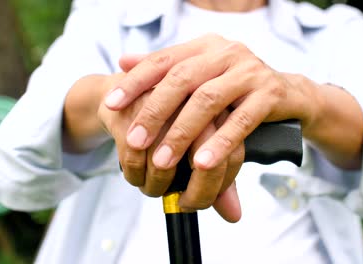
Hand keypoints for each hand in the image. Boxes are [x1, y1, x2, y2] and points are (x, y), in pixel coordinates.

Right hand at [98, 76, 243, 221]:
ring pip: (164, 163)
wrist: (129, 94)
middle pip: (204, 160)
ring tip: (153, 188)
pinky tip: (135, 176)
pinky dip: (134, 175)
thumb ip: (218, 181)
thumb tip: (233, 215)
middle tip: (183, 202)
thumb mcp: (197, 150)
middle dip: (195, 192)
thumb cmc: (168, 126)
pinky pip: (135, 157)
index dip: (217, 189)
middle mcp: (199, 104)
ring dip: (156, 186)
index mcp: (221, 111)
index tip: (198, 201)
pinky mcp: (136, 107)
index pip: (232, 156)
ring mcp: (166, 105)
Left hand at [104, 34, 317, 169]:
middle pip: (181, 79)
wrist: (290, 94)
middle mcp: (226, 52)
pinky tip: (202, 163)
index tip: (111, 103)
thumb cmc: (237, 88)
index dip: (135, 81)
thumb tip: (123, 60)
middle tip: (134, 140)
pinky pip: (241, 120)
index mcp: (205, 46)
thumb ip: (167, 68)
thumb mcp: (202, 74)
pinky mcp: (270, 93)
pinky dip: (220, 142)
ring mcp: (250, 71)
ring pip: (208, 100)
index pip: (163, 59)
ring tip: (162, 161)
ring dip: (182, 133)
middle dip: (154, 111)